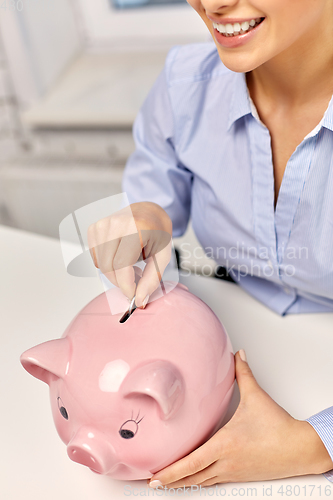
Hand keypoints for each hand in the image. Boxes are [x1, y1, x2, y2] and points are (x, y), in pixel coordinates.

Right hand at [87, 201, 171, 305]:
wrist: (148, 212)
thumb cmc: (157, 232)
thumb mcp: (162, 256)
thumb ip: (152, 279)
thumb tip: (139, 300)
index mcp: (135, 227)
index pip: (122, 265)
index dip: (126, 286)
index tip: (133, 295)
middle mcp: (115, 223)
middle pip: (109, 267)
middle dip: (121, 281)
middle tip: (135, 280)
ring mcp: (102, 224)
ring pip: (101, 265)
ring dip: (115, 273)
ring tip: (130, 265)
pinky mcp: (94, 228)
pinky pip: (96, 258)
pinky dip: (107, 264)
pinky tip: (120, 256)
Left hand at [148, 350, 332, 487]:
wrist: (300, 448)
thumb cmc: (278, 426)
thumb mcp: (256, 396)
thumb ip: (243, 373)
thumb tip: (238, 355)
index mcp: (225, 444)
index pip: (191, 463)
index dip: (170, 472)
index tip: (154, 476)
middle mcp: (226, 462)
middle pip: (192, 477)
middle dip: (170, 480)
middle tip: (152, 482)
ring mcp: (234, 471)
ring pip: (203, 481)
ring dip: (184, 483)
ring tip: (168, 482)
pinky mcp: (241, 475)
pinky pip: (215, 480)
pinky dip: (201, 481)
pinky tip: (196, 479)